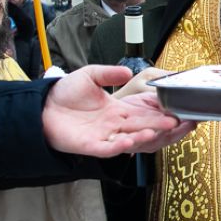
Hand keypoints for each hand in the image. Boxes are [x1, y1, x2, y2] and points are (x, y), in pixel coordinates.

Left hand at [42, 65, 194, 156]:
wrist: (42, 106)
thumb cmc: (65, 93)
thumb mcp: (90, 75)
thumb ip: (109, 74)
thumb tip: (128, 72)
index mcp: (117, 110)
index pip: (143, 112)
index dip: (159, 112)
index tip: (176, 109)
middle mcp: (114, 125)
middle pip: (142, 126)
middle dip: (160, 125)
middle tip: (178, 122)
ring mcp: (103, 136)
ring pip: (129, 138)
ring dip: (144, 136)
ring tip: (159, 130)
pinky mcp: (90, 145)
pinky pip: (108, 148)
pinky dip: (119, 146)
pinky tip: (130, 141)